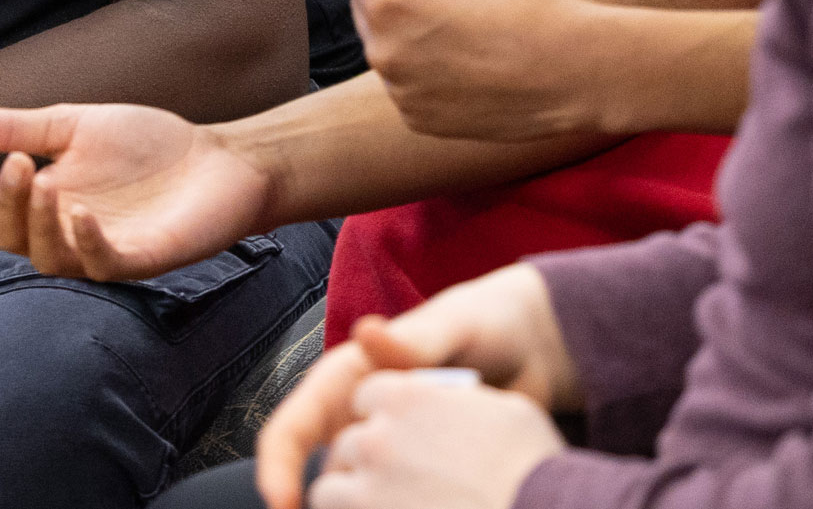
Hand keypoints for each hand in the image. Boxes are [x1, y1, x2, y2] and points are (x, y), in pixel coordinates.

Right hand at [0, 104, 270, 279]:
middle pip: (12, 240)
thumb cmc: (149, 145)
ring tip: (47, 184)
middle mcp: (65, 232)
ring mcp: (101, 250)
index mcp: (46, 201)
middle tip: (17, 165)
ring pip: (50, 258)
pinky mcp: (141, 259)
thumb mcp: (73, 124)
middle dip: (5, 206)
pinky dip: (85, 241)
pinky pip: (102, 265)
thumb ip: (14, 126)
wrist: (220, 158)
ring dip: (40, 225)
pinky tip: (81, 214)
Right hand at [256, 264, 581, 508]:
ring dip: (355, 507)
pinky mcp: (421, 464)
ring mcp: (388, 443)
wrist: (534, 347)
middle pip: (315, 468)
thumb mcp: (453, 325)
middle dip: (313, 503)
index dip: (278, 466)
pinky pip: (395, 495)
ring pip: (353, 488)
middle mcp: (357, 414)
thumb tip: (366, 332)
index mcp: (348, 376)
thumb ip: (414, 338)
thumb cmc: (485, 323)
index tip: (283, 503)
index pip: (293, 427)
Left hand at [339, 0, 625, 141]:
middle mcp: (382, 50)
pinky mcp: (417, 119)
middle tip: (437, 0)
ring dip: (406, 40)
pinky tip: (469, 71)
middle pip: (363, 9)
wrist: (573, 72)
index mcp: (389, 2)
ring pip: (386, 50)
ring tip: (462, 39)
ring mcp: (398, 91)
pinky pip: (406, 86)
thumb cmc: (527, 8)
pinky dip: (425, 76)